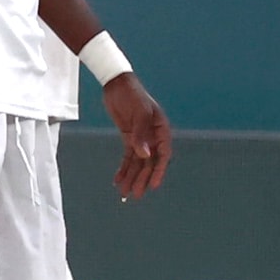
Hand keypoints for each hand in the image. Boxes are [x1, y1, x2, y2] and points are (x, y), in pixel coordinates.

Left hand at [103, 73, 171, 199]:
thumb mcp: (138, 113)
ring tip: (125, 193)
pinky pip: (128, 157)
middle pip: (149, 163)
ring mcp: (141, 138)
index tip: (153, 185)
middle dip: (143, 179)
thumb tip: (145, 156)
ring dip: (132, 177)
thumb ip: (141, 134)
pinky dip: (124, 168)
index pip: (163, 155)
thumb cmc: (132, 95)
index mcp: (161, 130)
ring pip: (138, 162)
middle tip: (136, 195)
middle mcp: (153, 137)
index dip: (158, 171)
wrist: (117, 84)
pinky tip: (118, 179)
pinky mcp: (129, 138)